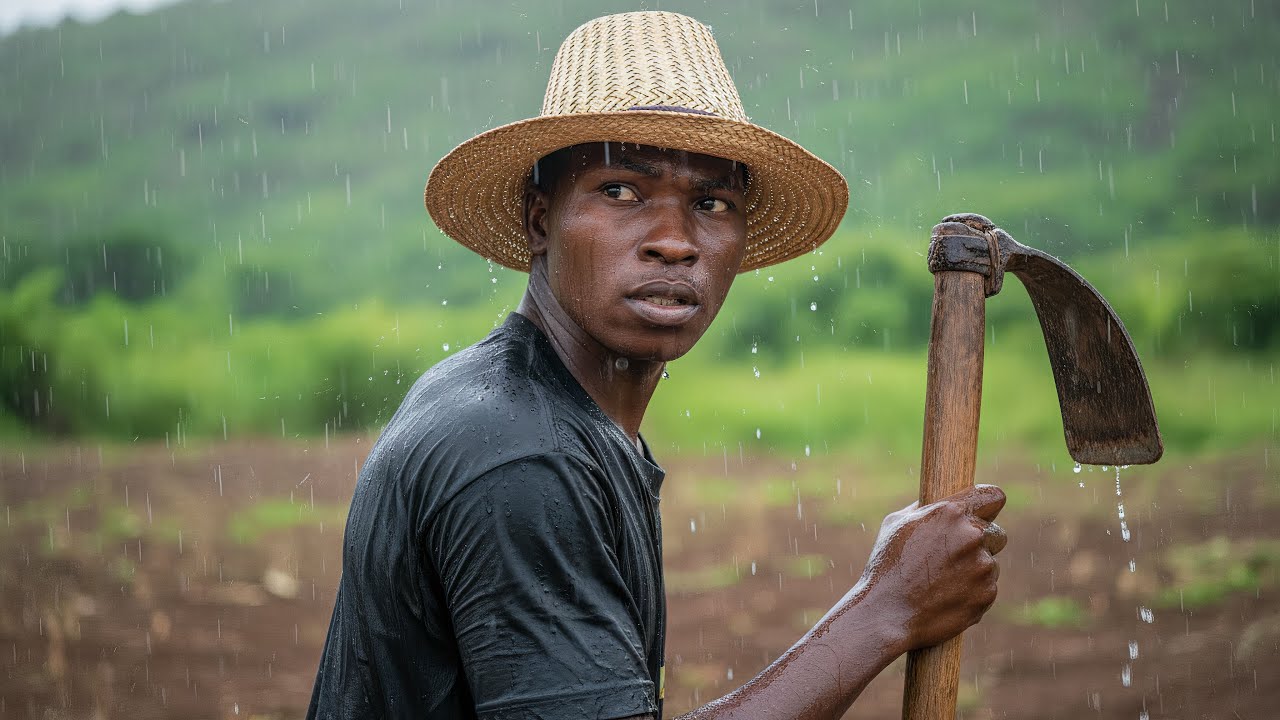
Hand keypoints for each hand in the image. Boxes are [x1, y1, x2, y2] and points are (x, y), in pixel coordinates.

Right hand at [857, 484, 1006, 651]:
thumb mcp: (897, 524)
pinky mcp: (987, 593)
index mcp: (950, 512)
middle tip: (955, 556)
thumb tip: (940, 502)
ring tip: (943, 581)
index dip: (988, 505)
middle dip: (981, 543)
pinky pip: (988, 587)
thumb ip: (927, 509)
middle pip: (996, 533)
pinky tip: (947, 597)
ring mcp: (982, 566)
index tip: (984, 512)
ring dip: (975, 569)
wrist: (887, 614)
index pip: (993, 496)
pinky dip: (973, 592)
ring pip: (990, 562)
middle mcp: (971, 535)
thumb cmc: (886, 566)